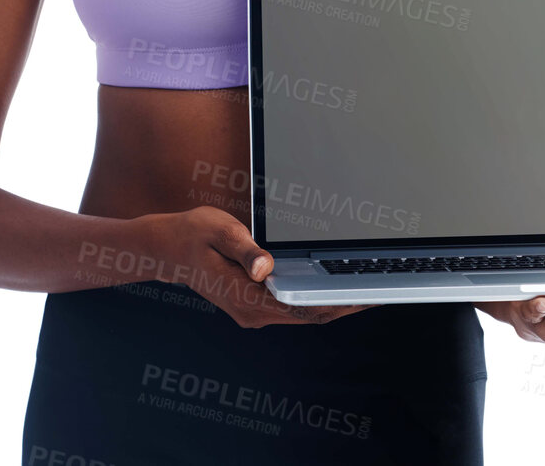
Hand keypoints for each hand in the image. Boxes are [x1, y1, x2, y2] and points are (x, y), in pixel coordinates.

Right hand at [144, 206, 377, 328]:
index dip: (336, 304)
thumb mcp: (219, 230)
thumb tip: (265, 266)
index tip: (363, 297)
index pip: (301, 307)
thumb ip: (245, 249)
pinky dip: (314, 301)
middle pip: (308, 315)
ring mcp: (252, 312)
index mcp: (246, 296)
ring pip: (302, 315)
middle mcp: (252, 312)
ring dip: (331, 304)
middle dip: (344, 305)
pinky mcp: (254, 306)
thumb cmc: (191, 235)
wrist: (166, 250)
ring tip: (363, 291)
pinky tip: (333, 290)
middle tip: (378, 293)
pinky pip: (291, 308)